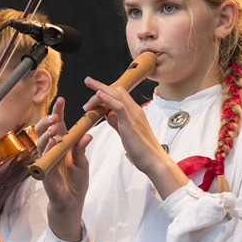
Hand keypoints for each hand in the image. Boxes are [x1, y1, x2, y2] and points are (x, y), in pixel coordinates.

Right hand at [35, 97, 90, 241]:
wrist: (72, 200)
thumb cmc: (77, 180)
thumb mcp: (83, 162)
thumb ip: (82, 148)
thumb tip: (88, 134)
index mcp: (63, 143)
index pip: (58, 124)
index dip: (58, 111)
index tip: (62, 99)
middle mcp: (52, 148)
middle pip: (45, 129)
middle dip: (48, 120)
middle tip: (55, 115)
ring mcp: (46, 159)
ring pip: (41, 141)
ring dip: (46, 133)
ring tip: (53, 127)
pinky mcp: (44, 170)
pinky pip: (43, 157)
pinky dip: (46, 148)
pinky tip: (51, 142)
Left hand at [83, 76, 187, 198]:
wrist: (154, 161)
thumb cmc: (142, 150)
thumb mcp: (126, 133)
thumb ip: (117, 123)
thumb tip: (108, 114)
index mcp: (134, 112)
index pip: (119, 95)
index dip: (106, 90)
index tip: (93, 88)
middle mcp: (135, 110)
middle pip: (117, 90)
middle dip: (100, 85)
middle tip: (87, 80)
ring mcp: (133, 115)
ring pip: (116, 94)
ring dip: (100, 90)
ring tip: (87, 86)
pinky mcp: (130, 123)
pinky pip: (118, 106)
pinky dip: (107, 98)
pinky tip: (98, 94)